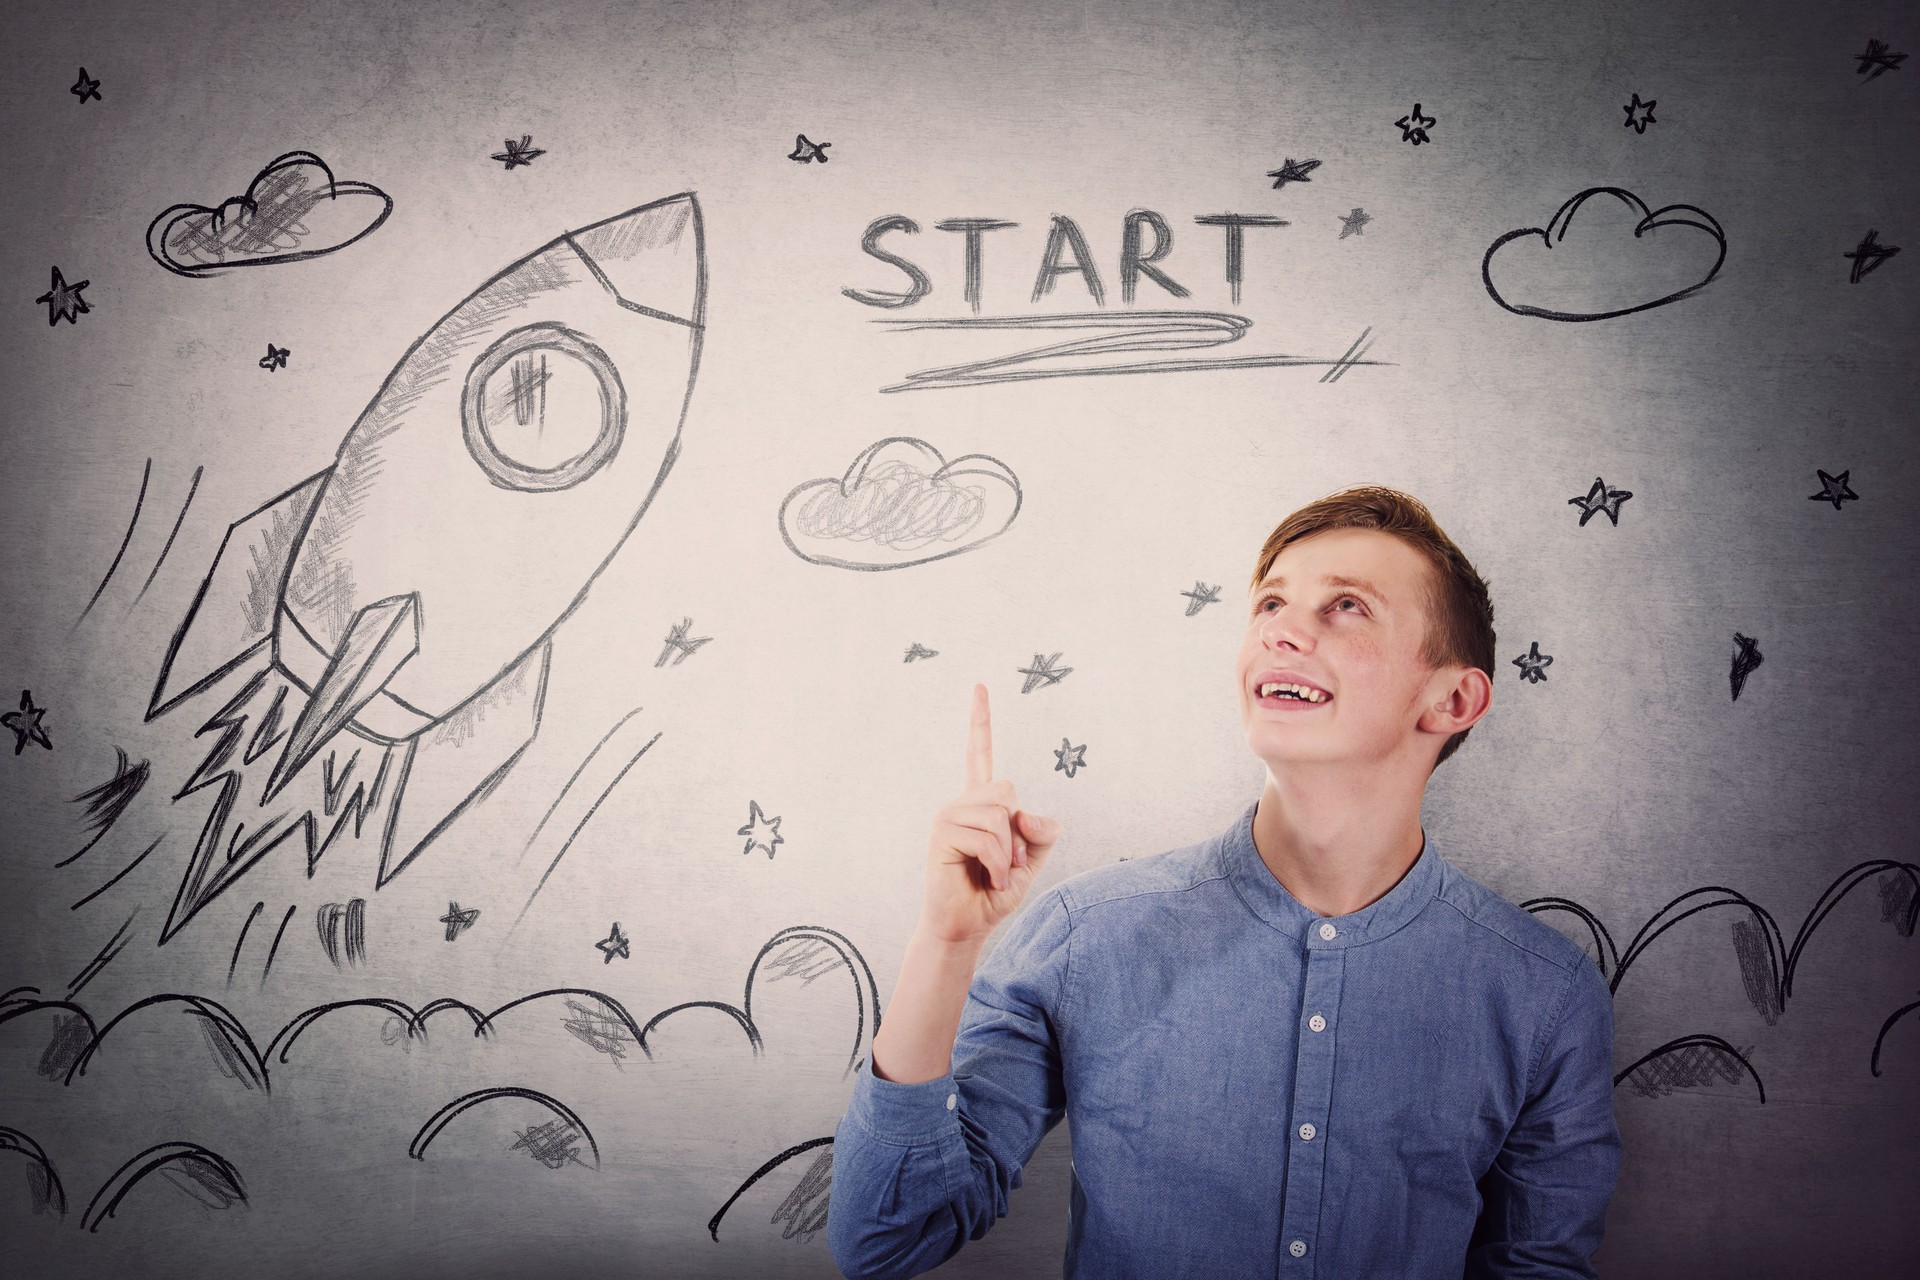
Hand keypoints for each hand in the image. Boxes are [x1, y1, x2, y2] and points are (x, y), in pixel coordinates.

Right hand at [918, 684, 1061, 944]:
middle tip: (1009, 862)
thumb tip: (1024, 812)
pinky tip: (987, 879)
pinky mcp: (941, 835)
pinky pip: (988, 839)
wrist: (968, 925)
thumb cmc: (995, 892)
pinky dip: (998, 865)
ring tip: (996, 874)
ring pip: (999, 815)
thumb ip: (1042, 831)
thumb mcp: (1033, 859)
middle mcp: (961, 803)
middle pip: (1007, 789)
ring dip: (1009, 854)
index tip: (979, 687)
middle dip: (1019, 832)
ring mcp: (948, 817)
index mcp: (981, 803)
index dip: (980, 720)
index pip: (979, 754)